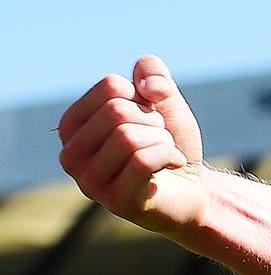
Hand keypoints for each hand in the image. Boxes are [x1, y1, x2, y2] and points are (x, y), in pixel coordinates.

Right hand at [57, 56, 208, 232]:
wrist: (195, 185)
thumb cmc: (170, 141)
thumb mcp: (164, 98)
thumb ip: (152, 73)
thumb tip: (147, 87)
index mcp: (73, 126)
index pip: (110, 87)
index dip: (143, 97)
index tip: (148, 118)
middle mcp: (70, 155)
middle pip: (116, 112)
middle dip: (153, 120)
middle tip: (159, 140)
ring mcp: (89, 182)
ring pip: (128, 137)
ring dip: (162, 140)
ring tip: (163, 155)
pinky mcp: (115, 201)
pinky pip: (143, 161)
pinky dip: (171, 156)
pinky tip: (173, 165)